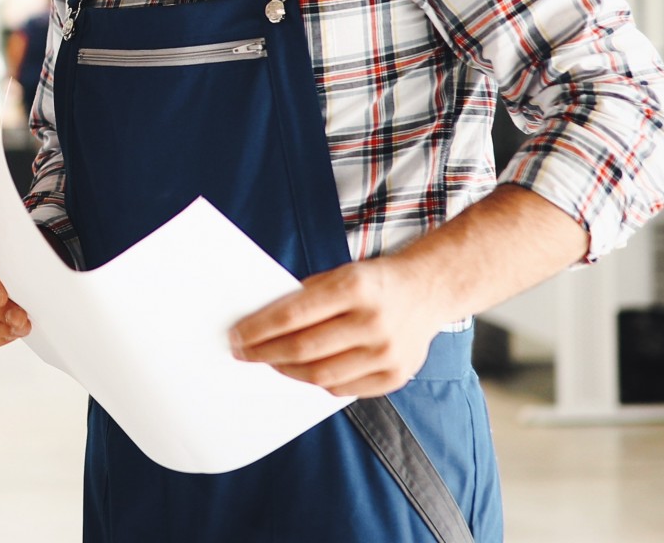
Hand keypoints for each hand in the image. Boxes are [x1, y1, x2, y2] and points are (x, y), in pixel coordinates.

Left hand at [228, 257, 443, 397]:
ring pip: (320, 375)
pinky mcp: (395, 376)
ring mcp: (387, 352)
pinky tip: (303, 372)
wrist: (428, 290)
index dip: (258, 328)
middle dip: (264, 353)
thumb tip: (258, 327)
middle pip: (303, 349)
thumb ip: (305, 299)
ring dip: (286, 371)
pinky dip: (317, 382)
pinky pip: (342, 389)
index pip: (292, 314)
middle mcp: (374, 321)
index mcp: (355, 286)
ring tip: (271, 362)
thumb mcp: (340, 274)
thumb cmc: (372, 282)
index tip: (235, 335)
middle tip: (243, 353)